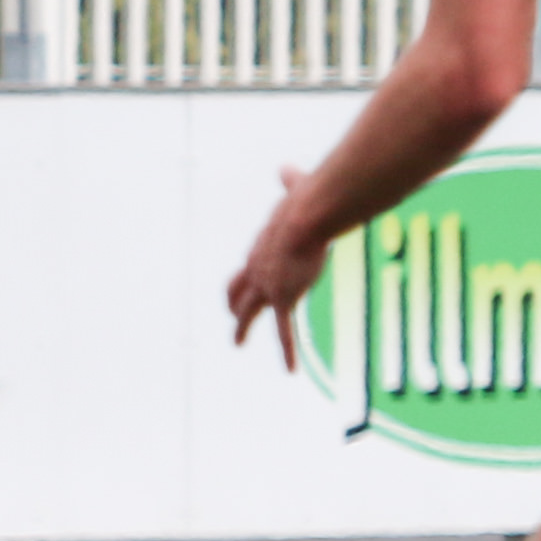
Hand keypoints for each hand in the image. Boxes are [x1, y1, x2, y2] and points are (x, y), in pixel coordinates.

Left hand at [223, 162, 332, 373]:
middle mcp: (256, 267)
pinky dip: (287, 352)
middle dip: (233, 302)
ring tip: (237, 341)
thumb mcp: (295, 191)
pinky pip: (284, 332)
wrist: (307, 216)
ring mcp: (266, 285)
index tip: (248, 282)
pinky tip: (290, 370)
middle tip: (232, 315)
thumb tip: (288, 170)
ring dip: (241, 327)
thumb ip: (291, 181)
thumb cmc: (305, 200)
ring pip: (246, 311)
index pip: (248, 264)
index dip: (247, 275)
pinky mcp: (282, 299)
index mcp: (260, 245)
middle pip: (236, 289)